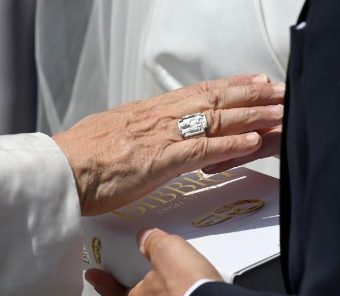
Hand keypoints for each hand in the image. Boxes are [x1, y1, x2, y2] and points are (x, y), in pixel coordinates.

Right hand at [53, 74, 284, 214]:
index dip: (230, 86)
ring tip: (279, 112)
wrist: (59, 170)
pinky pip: (203, 150)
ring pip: (215, 119)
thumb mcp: (112, 134)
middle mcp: (160, 117)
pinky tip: (252, 140)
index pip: (198, 92)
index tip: (253, 81)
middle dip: (251, 94)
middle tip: (280, 90)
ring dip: (251, 115)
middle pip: (214, 99)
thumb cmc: (80, 158)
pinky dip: (231, 144)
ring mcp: (162, 137)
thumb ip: (136, 133)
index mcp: (149, 112)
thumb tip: (147, 135)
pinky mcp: (160, 160)